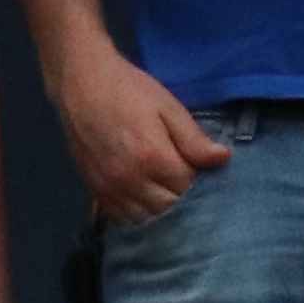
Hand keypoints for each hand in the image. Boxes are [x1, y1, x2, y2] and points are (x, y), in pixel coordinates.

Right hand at [59, 55, 231, 223]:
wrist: (81, 84)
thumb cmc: (130, 91)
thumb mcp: (168, 108)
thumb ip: (194, 139)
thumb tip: (222, 159)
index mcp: (152, 157)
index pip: (187, 188)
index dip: (197, 178)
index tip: (197, 166)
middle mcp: (129, 179)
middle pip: (167, 207)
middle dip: (180, 196)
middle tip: (182, 176)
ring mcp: (108, 187)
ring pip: (144, 218)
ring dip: (159, 208)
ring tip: (164, 188)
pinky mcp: (93, 189)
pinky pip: (119, 216)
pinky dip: (135, 212)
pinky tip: (143, 196)